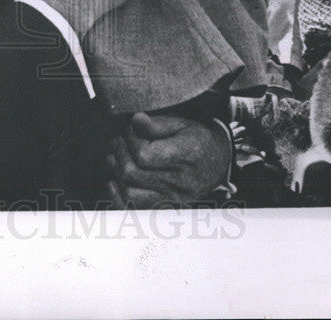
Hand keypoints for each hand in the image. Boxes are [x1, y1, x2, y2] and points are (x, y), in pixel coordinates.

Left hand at [105, 112, 230, 207]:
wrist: (216, 162)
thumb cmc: (196, 139)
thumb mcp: (181, 123)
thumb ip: (157, 123)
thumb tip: (135, 120)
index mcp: (187, 156)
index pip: (144, 154)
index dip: (131, 139)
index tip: (132, 129)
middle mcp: (182, 182)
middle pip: (133, 173)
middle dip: (120, 153)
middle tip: (119, 140)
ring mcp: (174, 199)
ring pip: (130, 193)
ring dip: (117, 173)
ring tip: (117, 157)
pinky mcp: (167, 208)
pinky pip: (135, 210)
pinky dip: (118, 196)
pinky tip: (114, 181)